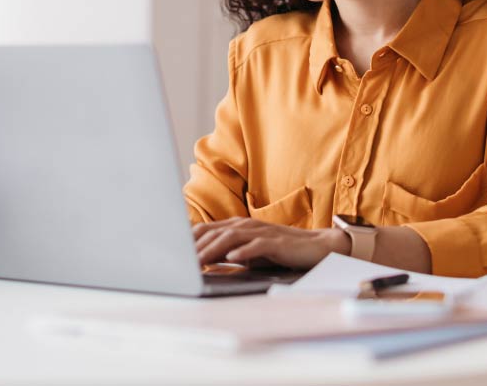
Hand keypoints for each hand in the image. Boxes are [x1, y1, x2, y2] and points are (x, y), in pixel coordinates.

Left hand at [192, 217, 350, 270]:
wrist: (316, 247)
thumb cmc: (280, 250)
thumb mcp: (249, 251)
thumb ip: (228, 251)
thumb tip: (202, 260)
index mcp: (237, 226)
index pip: (206, 230)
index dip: (187, 241)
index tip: (170, 253)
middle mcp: (246, 225)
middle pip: (214, 232)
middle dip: (194, 247)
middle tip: (178, 261)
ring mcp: (261, 232)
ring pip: (231, 237)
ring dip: (212, 249)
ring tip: (198, 261)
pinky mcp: (276, 242)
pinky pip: (256, 245)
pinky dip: (242, 251)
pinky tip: (231, 258)